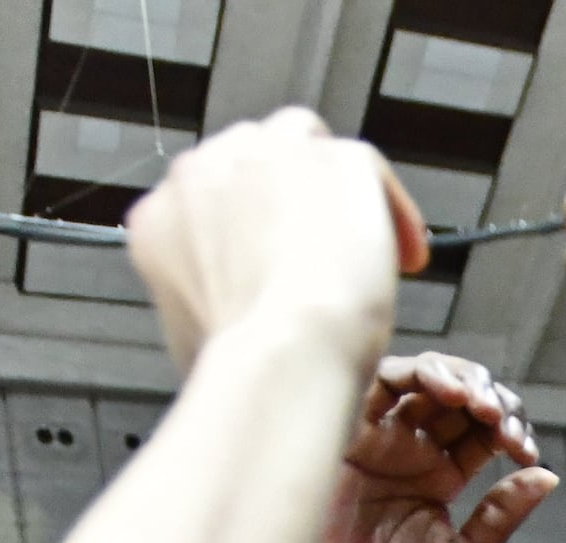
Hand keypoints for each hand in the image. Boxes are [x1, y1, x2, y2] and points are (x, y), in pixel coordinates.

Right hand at [127, 108, 423, 374]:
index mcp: (162, 216)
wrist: (281, 356)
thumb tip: (228, 317)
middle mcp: (204, 170)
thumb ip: (204, 296)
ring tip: (364, 253)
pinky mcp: (333, 157)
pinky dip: (389, 208)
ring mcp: (267, 153)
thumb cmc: (241, 368)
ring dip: (334, 192)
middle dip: (288, 203)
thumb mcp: (191, 335)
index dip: (250, 231)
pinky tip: (403, 257)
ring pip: (308, 150)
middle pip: (253, 165)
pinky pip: (366, 168)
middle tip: (322, 256)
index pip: (210, 201)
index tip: (277, 267)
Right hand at [299, 354, 552, 542]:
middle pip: (459, 396)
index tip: (525, 453)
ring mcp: (379, 438)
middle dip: (492, 398)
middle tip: (504, 422)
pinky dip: (420, 373)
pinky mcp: (348, 431)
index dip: (511, 428)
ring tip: (482, 405)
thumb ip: (501, 514)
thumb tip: (547, 476)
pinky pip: (382, 380)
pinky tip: (451, 392)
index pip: (483, 429)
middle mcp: (409, 450)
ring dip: (462, 380)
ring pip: (425, 378)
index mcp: (438, 477)